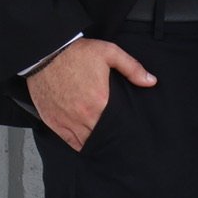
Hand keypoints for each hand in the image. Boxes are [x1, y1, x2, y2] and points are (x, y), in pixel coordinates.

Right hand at [25, 38, 156, 152]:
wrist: (46, 54)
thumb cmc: (77, 53)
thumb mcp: (110, 53)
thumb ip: (133, 68)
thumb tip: (151, 81)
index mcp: (100, 101)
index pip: (116, 124)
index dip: (124, 128)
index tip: (130, 129)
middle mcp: (83, 115)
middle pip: (102, 135)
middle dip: (111, 136)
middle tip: (120, 138)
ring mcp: (67, 120)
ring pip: (86, 141)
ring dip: (95, 142)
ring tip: (105, 141)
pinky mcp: (53, 122)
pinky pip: (69, 141)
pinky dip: (79, 143)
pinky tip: (87, 142)